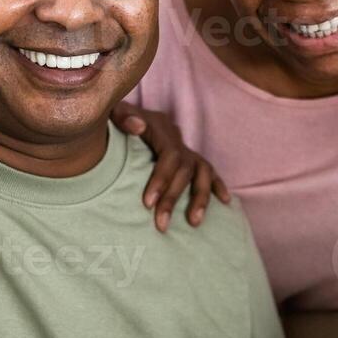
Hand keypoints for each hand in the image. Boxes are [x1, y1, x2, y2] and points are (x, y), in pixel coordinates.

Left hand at [113, 100, 229, 232]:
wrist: (120, 116)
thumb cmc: (112, 118)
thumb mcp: (112, 112)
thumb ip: (123, 117)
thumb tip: (139, 127)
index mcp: (160, 127)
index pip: (169, 155)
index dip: (162, 179)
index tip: (148, 203)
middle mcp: (177, 137)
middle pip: (185, 170)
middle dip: (174, 198)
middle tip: (161, 225)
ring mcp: (186, 148)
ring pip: (203, 172)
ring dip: (201, 198)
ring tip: (194, 223)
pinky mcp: (190, 157)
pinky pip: (208, 172)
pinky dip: (218, 186)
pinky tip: (225, 202)